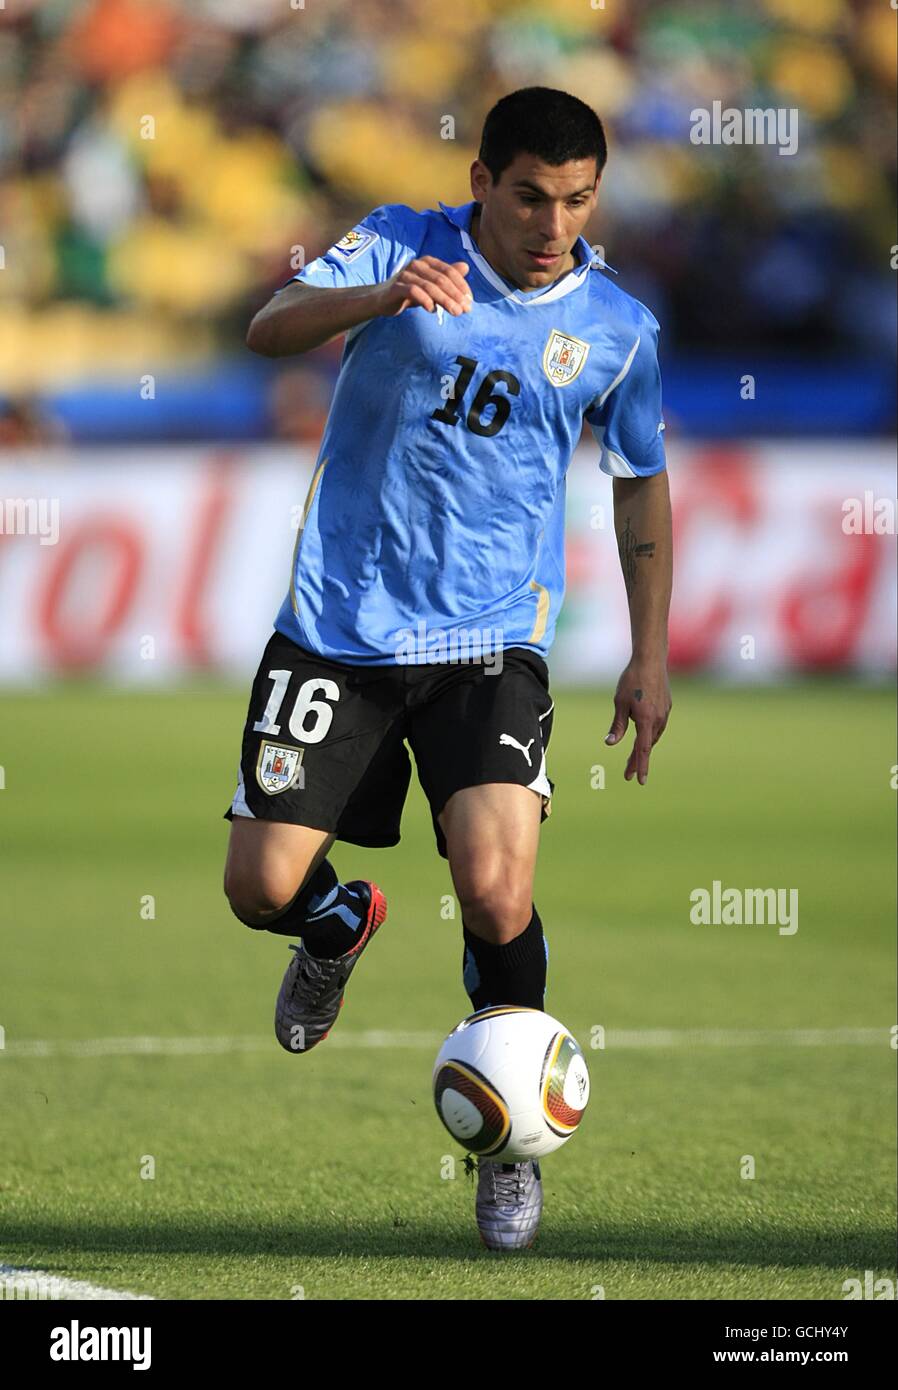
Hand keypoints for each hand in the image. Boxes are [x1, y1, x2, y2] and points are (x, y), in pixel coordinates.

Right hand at [375, 256, 471, 317]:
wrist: (383, 299)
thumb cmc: (410, 291)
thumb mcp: (431, 285)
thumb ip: (447, 277)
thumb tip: (466, 267)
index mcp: (428, 262)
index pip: (449, 272)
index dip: (462, 286)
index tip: (470, 301)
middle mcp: (417, 265)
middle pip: (441, 279)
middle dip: (456, 295)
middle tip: (466, 310)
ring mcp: (406, 275)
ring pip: (430, 286)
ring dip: (445, 300)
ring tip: (455, 312)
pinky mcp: (397, 287)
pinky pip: (414, 292)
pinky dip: (426, 301)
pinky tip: (432, 310)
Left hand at [605, 659, 670, 784]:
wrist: (650, 660)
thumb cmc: (631, 680)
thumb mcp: (619, 704)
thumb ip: (617, 726)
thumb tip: (610, 744)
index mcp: (646, 720)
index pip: (643, 750)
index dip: (640, 766)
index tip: (638, 780)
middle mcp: (658, 719)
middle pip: (647, 745)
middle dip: (637, 760)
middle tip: (628, 774)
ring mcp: (664, 713)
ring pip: (653, 736)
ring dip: (644, 747)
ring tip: (634, 757)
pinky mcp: (667, 706)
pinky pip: (658, 725)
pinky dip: (650, 734)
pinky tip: (644, 735)